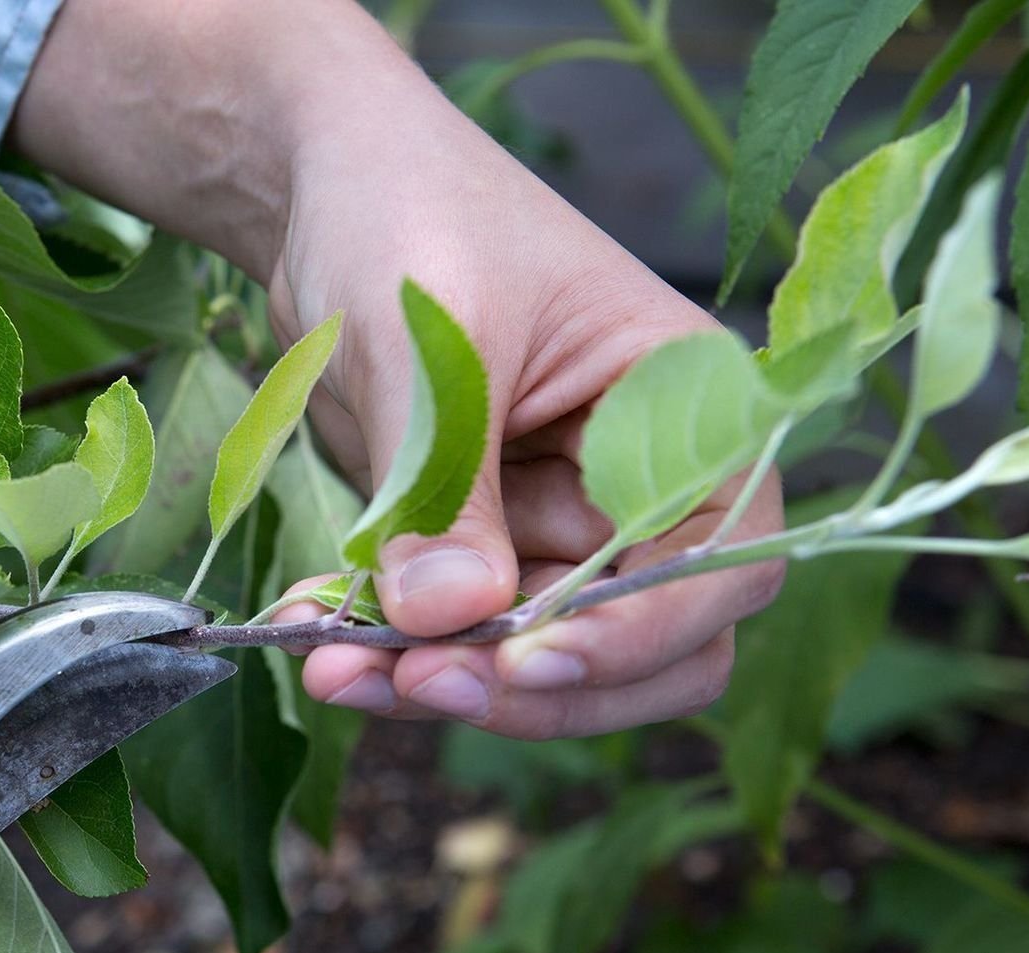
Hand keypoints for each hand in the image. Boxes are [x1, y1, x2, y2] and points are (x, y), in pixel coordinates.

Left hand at [13, 0, 784, 739]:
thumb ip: (447, 483)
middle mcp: (641, 488)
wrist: (323, 191)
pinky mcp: (479, 552)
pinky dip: (387, 650)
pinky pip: (452, 638)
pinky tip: (312, 632)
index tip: (526, 658)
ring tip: (330, 666)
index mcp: (688, 411)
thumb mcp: (435, 340)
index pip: (716, 564)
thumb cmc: (411, 214)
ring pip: (535, 662)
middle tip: (411, 684)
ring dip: (437, 682)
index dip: (635, 633)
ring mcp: (559, 528)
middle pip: (640, 648)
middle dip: (527, 684)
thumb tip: (454, 618)